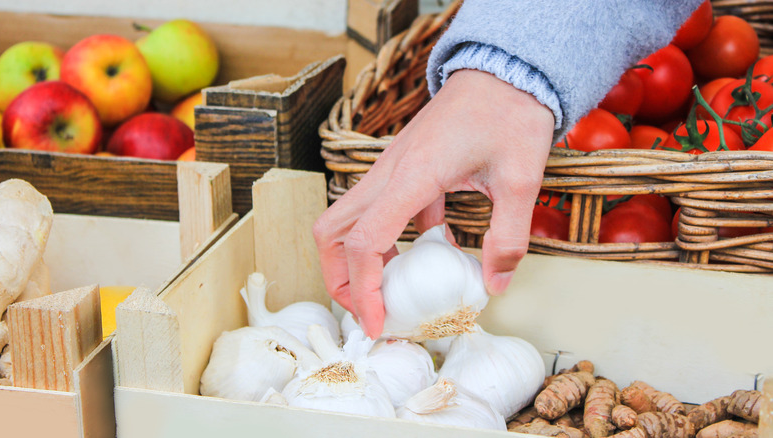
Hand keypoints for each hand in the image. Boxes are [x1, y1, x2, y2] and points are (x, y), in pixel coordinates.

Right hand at [313, 69, 554, 337]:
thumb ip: (507, 236)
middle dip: (338, 278)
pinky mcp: (399, 169)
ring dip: (354, 260)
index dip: (363, 291)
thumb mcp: (520, 179)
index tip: (376, 323)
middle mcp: (388, 173)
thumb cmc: (509, 114)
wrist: (504, 71)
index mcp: (411, 176)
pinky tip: (425, 250)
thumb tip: (494, 285)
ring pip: (343, 221)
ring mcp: (388, 169)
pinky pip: (373, 210)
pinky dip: (383, 240)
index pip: (364, 242)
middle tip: (368, 310)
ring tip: (387, 291)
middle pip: (331, 232)